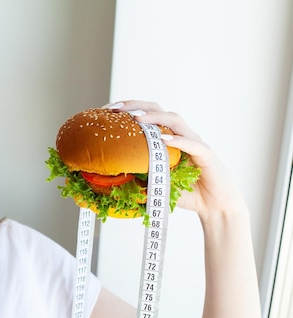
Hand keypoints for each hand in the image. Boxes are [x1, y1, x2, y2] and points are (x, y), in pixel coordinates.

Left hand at [109, 100, 246, 218]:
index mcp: (168, 139)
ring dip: (155, 118)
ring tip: (137, 119)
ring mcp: (195, 143)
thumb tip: (112, 180)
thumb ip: (139, 177)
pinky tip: (164, 140)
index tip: (107, 110)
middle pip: (159, 110)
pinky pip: (193, 144)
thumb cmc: (186, 193)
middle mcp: (181, 136)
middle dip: (136, 106)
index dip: (129, 109)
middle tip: (116, 108)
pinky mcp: (207, 155)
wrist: (214, 206)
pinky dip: (178, 141)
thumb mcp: (156, 184)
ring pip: (175, 121)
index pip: (148, 116)